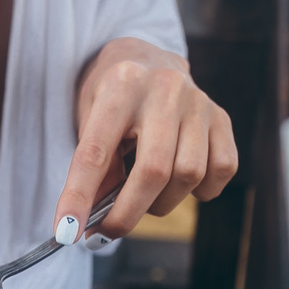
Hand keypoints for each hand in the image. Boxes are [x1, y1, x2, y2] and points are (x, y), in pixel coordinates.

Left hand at [53, 37, 237, 247]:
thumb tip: (92, 219)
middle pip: (153, 171)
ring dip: (162, 202)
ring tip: (145, 196)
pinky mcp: (221, 117)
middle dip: (127, 214)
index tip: (67, 231)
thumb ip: (93, 167)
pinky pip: (222, 169)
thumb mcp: (88, 119)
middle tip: (108, 230)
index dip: (80, 196)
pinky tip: (181, 183)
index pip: (96, 152)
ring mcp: (198, 102)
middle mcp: (164, 89)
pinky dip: (202, 190)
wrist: (147, 56)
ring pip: (189, 175)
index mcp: (121, 86)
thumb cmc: (111, 97)